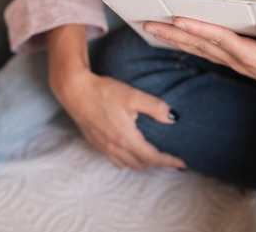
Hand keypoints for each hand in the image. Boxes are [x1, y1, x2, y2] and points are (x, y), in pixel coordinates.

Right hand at [46, 25, 185, 170]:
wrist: (74, 90)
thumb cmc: (103, 91)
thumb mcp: (133, 95)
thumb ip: (155, 107)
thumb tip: (172, 118)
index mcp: (126, 138)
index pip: (152, 158)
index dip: (168, 162)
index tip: (181, 164)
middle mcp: (114, 147)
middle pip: (140, 164)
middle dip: (156, 163)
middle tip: (169, 157)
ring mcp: (103, 146)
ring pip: (126, 164)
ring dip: (141, 163)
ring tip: (151, 155)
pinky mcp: (95, 142)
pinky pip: (114, 159)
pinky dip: (126, 159)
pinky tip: (129, 148)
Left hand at [143, 18, 255, 105]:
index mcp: (254, 55)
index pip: (220, 38)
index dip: (199, 28)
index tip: (177, 18)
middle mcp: (240, 61)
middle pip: (202, 45)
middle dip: (174, 35)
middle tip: (147, 23)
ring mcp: (239, 63)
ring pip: (202, 50)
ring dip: (177, 40)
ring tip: (154, 29)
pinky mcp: (241, 62)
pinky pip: (210, 53)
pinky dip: (192, 44)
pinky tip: (181, 38)